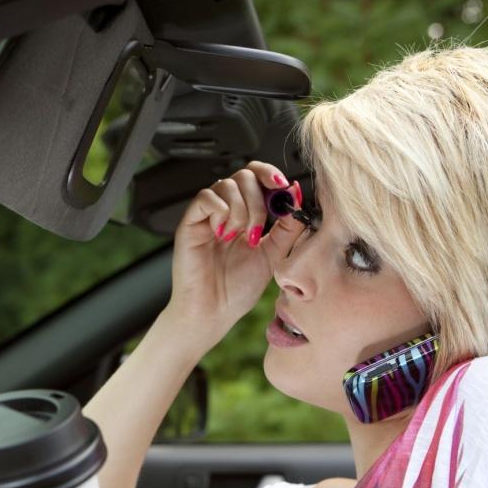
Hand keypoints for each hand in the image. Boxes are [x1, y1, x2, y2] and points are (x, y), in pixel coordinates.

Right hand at [164, 160, 305, 345]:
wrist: (214, 313)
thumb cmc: (237, 288)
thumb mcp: (274, 254)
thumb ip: (289, 227)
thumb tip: (298, 196)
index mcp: (246, 214)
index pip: (257, 176)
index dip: (271, 175)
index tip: (284, 189)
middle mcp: (226, 210)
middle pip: (244, 175)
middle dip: (259, 200)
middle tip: (257, 231)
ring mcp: (207, 215)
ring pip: (227, 184)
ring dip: (242, 210)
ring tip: (239, 237)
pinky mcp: (190, 222)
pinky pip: (206, 198)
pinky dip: (221, 211)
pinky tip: (223, 234)